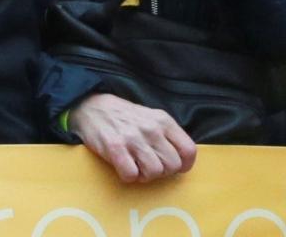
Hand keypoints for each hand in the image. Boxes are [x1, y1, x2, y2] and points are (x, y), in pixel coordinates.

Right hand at [68, 93, 196, 182]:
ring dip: (146, 176)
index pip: (189, 150)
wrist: (96, 108)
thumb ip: (169, 135)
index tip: (177, 169)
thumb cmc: (128, 118)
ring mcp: (134, 139)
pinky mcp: (115, 148)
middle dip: (164, 172)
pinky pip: (131, 175)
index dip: (185, 165)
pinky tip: (126, 168)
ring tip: (138, 168)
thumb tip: (182, 158)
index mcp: (165, 122)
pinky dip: (129, 177)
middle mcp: (152, 130)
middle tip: (152, 168)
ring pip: (154, 172)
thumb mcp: (154, 119)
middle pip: (173, 165)